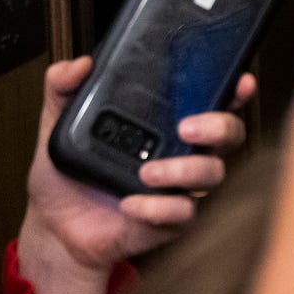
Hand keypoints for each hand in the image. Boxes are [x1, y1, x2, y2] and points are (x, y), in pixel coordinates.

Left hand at [17, 56, 254, 293]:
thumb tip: (77, 65)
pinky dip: (159, 207)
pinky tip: (131, 204)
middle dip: (218, 127)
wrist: (55, 228)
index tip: (238, 81)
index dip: (234, 90)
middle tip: (185, 128)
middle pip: (230, 134)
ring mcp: (181, 187)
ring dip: (184, 169)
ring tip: (146, 173)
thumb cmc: (68, 177)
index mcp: (166, 123)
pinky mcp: (172, 221)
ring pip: (212, 173)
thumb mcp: (56, 125)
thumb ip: (62, 88)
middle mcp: (183, 152)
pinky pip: (183, 213)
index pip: (213, 99)